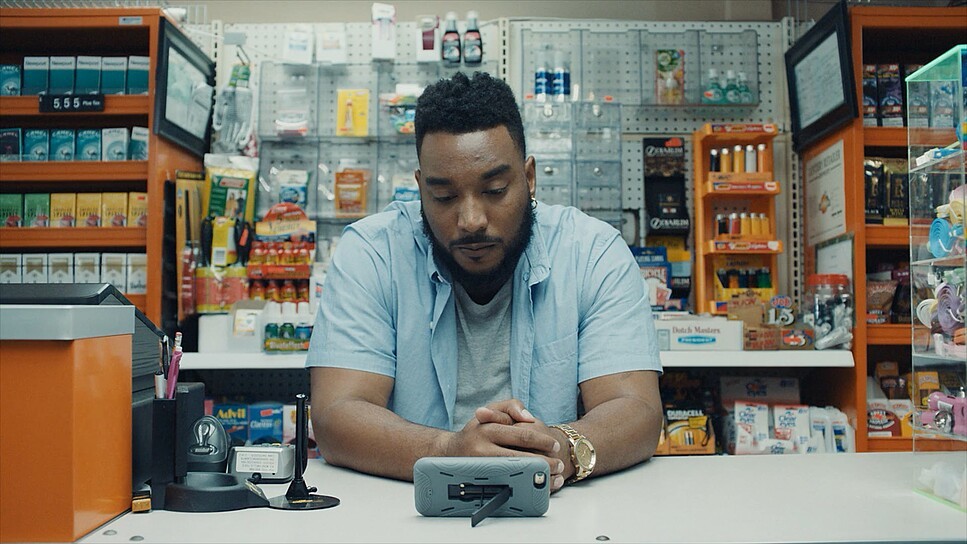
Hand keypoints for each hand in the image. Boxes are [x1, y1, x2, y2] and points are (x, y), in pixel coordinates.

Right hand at [451, 399, 569, 491]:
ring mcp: (481, 469)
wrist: (451, 451)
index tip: (554, 446)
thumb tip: (529, 418)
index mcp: (487, 430)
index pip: (521, 435)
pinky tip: (538, 486)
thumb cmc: (477, 429)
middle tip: (559, 464)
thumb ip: (512, 406)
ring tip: (553, 476)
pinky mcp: (481, 482)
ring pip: (516, 475)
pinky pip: (508, 486)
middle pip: (521, 458)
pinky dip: (526, 486)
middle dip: (544, 462)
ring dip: (537, 477)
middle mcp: (483, 450)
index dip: (541, 441)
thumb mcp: (492, 409)